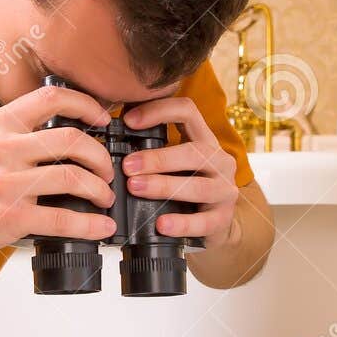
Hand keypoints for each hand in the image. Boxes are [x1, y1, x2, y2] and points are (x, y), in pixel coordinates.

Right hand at [0, 85, 116, 256]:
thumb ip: (16, 133)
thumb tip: (64, 138)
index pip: (52, 97)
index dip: (86, 104)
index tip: (102, 119)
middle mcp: (3, 148)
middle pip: (72, 140)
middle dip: (100, 157)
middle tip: (107, 170)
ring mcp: (6, 184)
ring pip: (72, 177)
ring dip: (100, 189)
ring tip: (104, 198)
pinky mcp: (9, 217)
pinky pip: (62, 218)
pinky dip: (90, 224)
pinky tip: (101, 227)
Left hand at [121, 96, 239, 250]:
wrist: (214, 225)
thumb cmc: (186, 190)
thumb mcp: (175, 165)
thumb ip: (154, 152)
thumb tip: (111, 144)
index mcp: (205, 141)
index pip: (187, 112)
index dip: (159, 111)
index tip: (129, 120)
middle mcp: (219, 161)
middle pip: (193, 152)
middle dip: (157, 158)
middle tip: (128, 166)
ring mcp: (225, 190)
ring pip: (197, 186)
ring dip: (163, 186)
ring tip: (135, 188)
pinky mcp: (223, 218)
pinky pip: (203, 222)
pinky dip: (181, 224)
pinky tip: (161, 225)